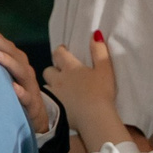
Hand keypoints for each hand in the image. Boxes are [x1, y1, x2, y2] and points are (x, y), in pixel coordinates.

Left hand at [0, 23, 53, 136]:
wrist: (33, 112)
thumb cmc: (9, 88)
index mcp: (13, 57)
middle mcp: (22, 66)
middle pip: (9, 50)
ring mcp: (27, 83)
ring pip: (20, 69)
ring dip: (8, 61)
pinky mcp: (31, 101)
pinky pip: (26, 96)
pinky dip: (20, 91)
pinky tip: (13, 87)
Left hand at [44, 31, 126, 152]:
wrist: (94, 117)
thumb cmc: (101, 92)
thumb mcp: (105, 69)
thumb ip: (100, 51)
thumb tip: (95, 34)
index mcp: (71, 68)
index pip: (59, 54)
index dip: (61, 51)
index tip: (64, 51)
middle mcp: (59, 80)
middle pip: (48, 70)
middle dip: (53, 69)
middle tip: (62, 72)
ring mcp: (55, 95)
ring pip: (46, 86)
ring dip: (52, 85)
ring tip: (62, 89)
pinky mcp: (54, 109)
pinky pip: (49, 101)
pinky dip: (53, 100)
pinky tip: (60, 104)